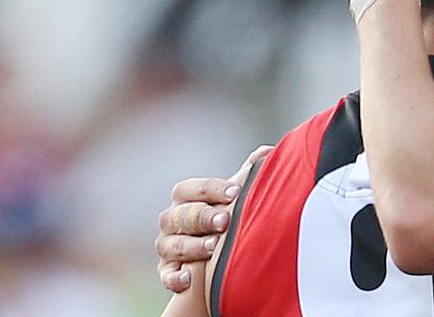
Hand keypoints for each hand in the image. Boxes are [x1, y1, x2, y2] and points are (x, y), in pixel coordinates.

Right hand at [155, 145, 272, 291]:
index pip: (189, 189)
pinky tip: (188, 280)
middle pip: (178, 216)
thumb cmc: (229, 214)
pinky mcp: (168, 271)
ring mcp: (168, 246)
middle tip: (225, 221)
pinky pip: (165, 275)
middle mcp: (172, 220)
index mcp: (186, 198)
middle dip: (202, 217)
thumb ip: (249, 173)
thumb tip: (268, 152)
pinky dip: (173, 278)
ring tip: (213, 247)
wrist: (219, 252)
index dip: (210, 190)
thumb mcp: (237, 195)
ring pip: (170, 244)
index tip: (235, 193)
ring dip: (191, 246)